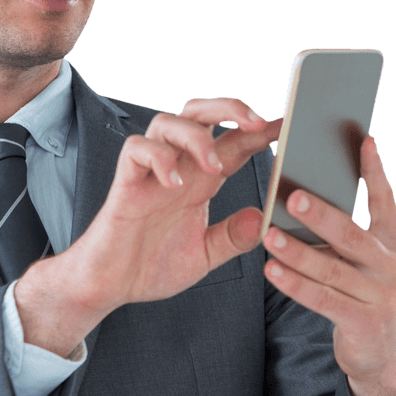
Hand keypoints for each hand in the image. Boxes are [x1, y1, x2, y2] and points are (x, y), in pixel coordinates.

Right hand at [15, 98, 281, 356]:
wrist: (109, 287)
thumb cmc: (149, 267)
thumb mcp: (204, 255)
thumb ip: (233, 237)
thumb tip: (264, 216)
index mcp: (198, 183)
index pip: (232, 143)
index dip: (258, 132)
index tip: (286, 126)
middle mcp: (176, 169)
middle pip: (199, 114)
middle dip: (229, 108)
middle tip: (256, 123)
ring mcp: (149, 174)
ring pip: (168, 122)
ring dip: (196, 136)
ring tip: (215, 165)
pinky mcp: (125, 184)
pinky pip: (136, 150)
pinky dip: (158, 158)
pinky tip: (174, 183)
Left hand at [262, 135, 395, 395]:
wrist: (384, 352)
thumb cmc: (364, 291)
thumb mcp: (367, 258)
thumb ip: (347, 231)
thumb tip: (304, 195)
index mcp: (395, 242)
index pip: (385, 201)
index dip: (376, 172)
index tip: (364, 141)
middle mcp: (393, 265)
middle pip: (352, 235)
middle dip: (321, 214)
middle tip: (292, 194)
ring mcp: (382, 296)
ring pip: (332, 268)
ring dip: (297, 251)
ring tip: (269, 235)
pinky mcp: (364, 322)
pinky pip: (323, 299)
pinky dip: (296, 284)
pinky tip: (271, 270)